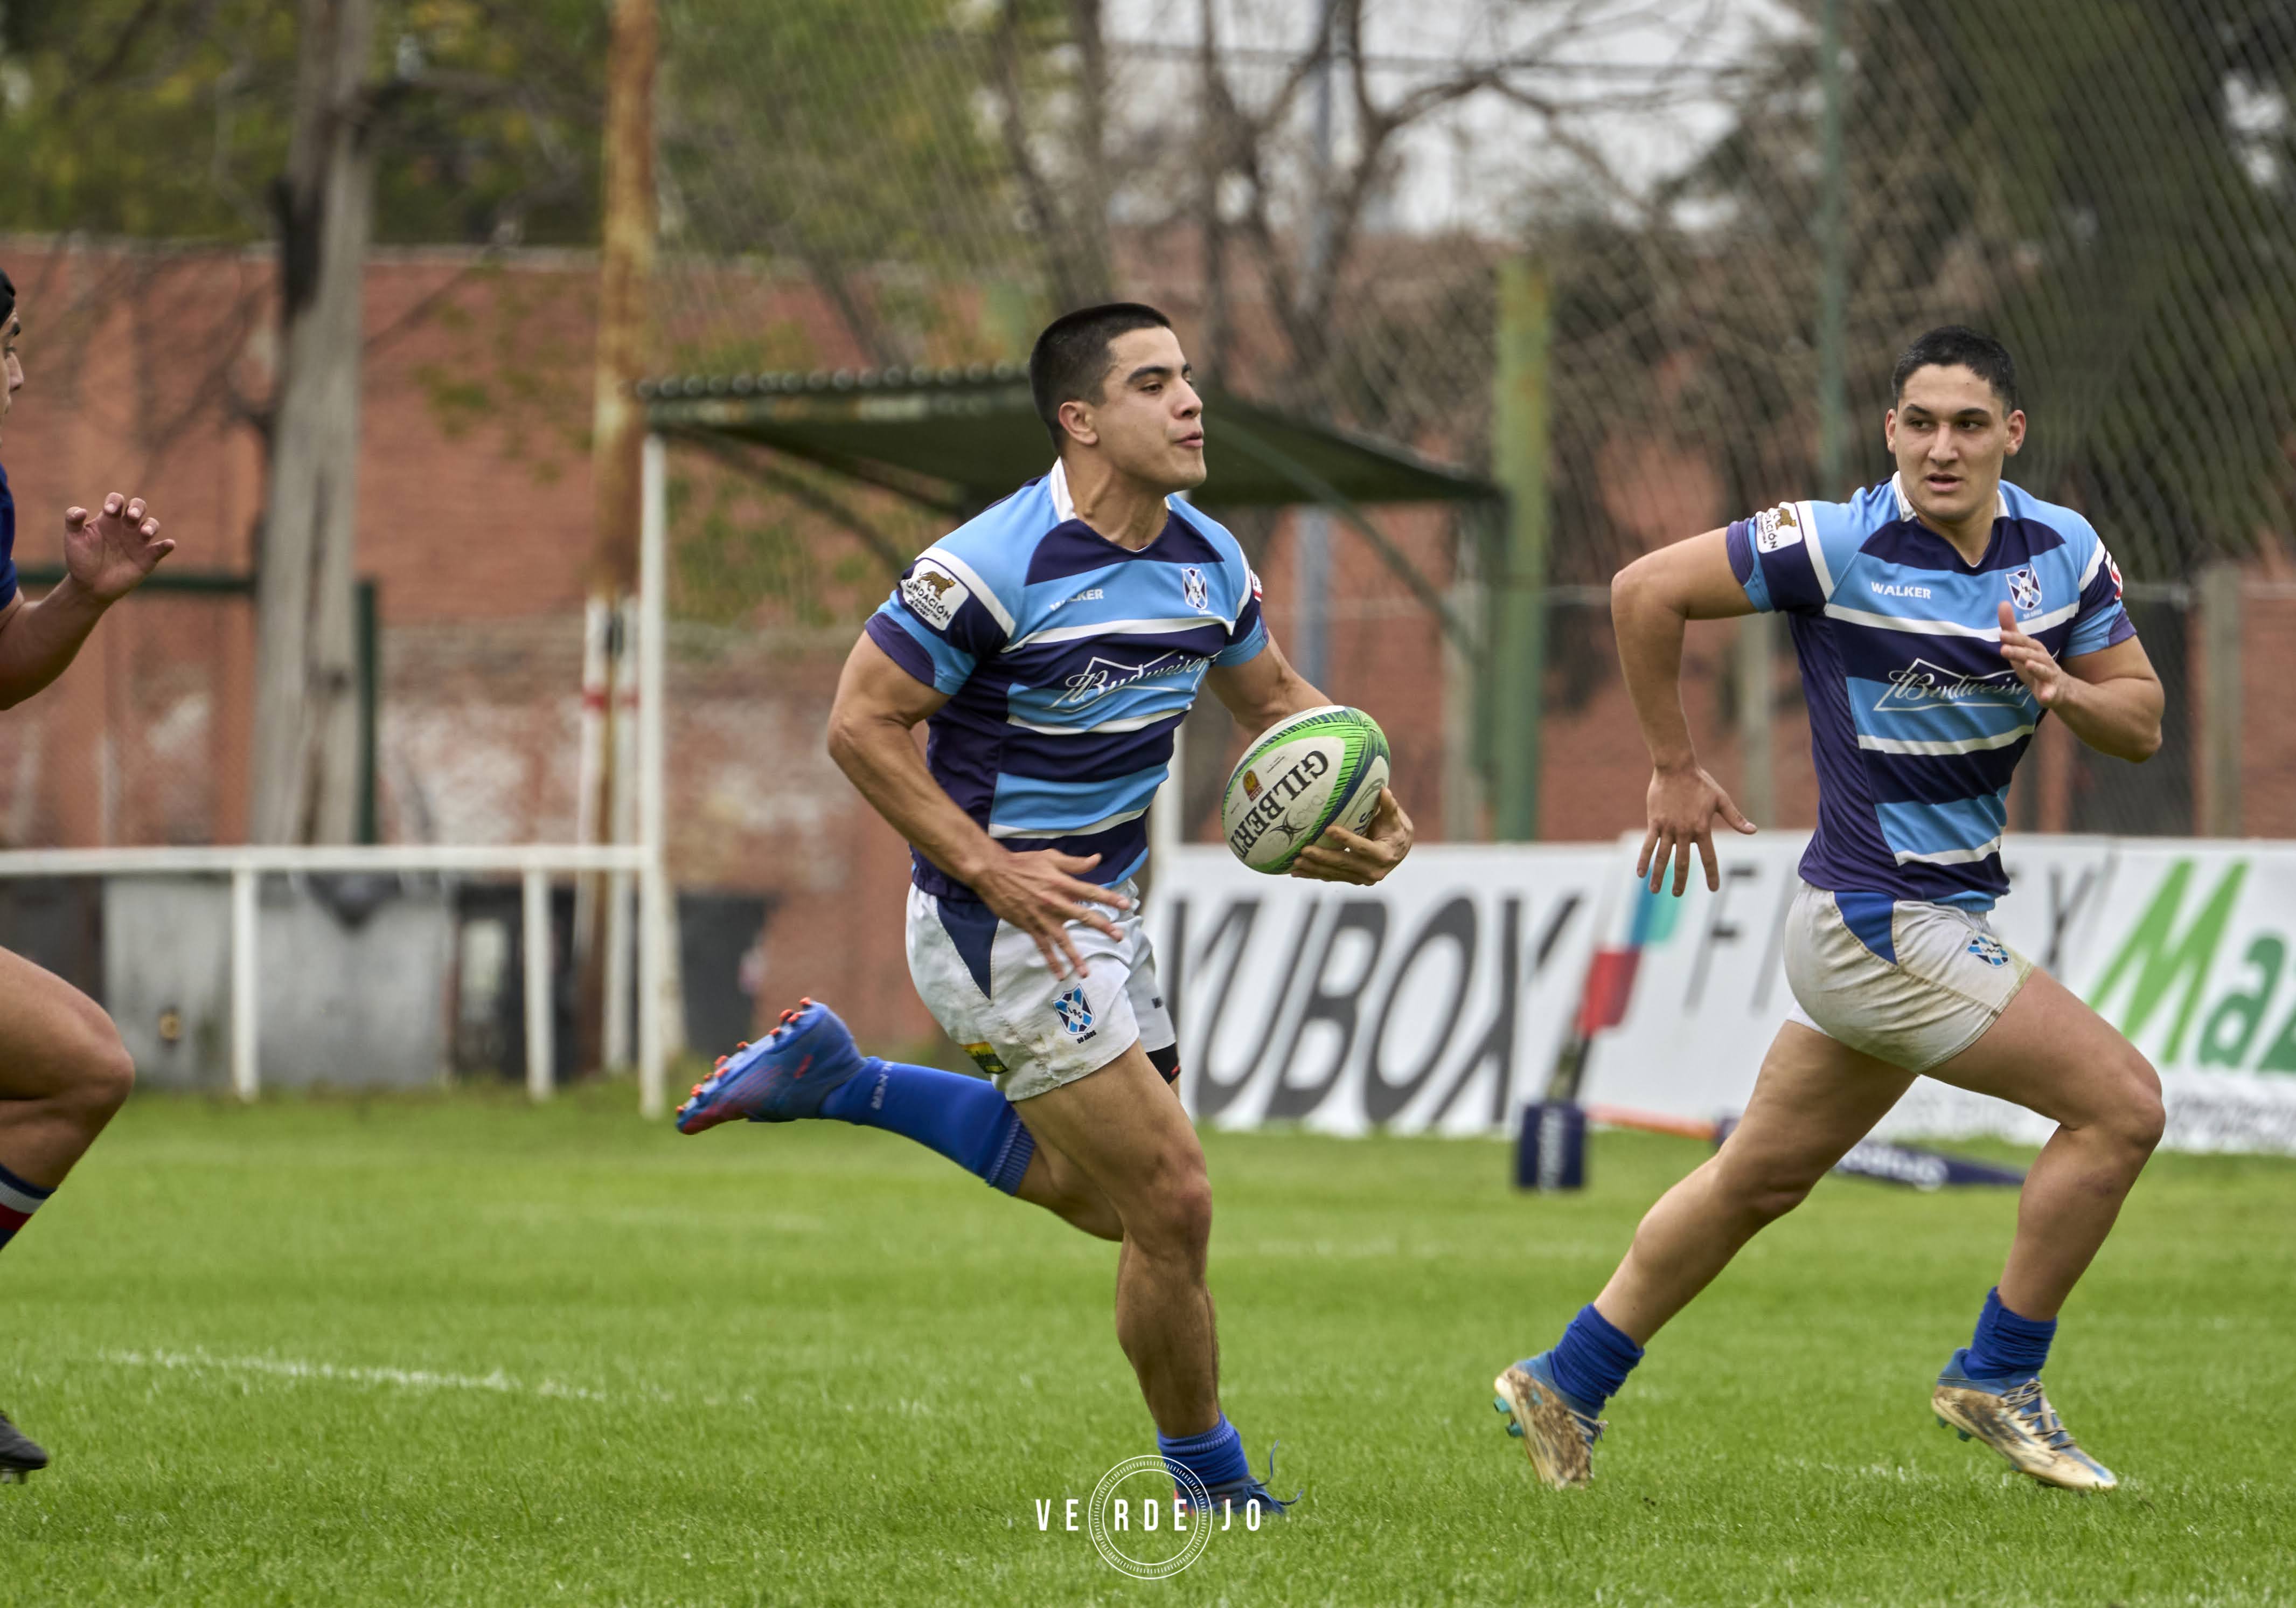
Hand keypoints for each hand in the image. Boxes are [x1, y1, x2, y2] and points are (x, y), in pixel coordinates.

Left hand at [63, 493, 173, 601]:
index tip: (109, 510)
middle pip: (139, 507)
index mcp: (109, 519)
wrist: (90, 586)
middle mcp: (126, 527)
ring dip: (151, 526)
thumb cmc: (81, 559)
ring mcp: (138, 542)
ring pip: (152, 524)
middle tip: (132, 516)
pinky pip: (161, 549)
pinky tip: (169, 544)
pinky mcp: (148, 558)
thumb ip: (72, 520)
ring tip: (144, 533)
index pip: (117, 501)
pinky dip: (166, 545)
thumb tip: (82, 510)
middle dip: (138, 507)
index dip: (115, 501)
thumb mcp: (73, 538)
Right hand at [968, 847, 1131, 979]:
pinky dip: (1051, 961)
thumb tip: (1097, 859)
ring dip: (1075, 957)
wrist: (994, 873)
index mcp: (1062, 883)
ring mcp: (1043, 918)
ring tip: (1086, 972)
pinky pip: (1043, 947)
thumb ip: (1075, 863)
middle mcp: (1056, 902)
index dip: (1110, 898)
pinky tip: (1060, 974)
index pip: (1091, 892)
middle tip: (1119, 937)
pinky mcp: (1030, 927)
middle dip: (1103, 927)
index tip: (1126, 905)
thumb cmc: (1024, 863)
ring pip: (1063, 940)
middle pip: (1084, 917)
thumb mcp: (1051, 857)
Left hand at [1290, 787, 1414, 884]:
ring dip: (1314, 868)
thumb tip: (1384, 791)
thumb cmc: (1395, 829)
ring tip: (1295, 862)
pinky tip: (1297, 871)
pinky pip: (1332, 877)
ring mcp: (1362, 878)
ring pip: (1335, 873)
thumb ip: (1389, 807)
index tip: (1328, 829)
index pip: (1362, 847)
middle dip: (1322, 857)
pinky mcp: (1353, 879)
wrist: (1399, 850)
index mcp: (1384, 855)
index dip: (1346, 839)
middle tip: (1304, 850)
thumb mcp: (1395, 818)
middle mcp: (1374, 871)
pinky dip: (1314, 874)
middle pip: (1344, 863)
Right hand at [1639, 763, 1753, 895]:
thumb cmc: (1700, 782)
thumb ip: (1735, 818)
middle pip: (1682, 862)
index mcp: (1702, 828)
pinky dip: (1644, 859)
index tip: (1713, 889)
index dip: (1711, 874)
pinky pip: (1648, 844)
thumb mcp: (1721, 800)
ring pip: (1663, 857)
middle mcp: (1684, 832)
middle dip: (1680, 881)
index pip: (1708, 858)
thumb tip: (1753, 831)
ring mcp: (1668, 828)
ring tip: (1655, 891)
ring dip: (1659, 875)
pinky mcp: (1655, 822)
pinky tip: (1640, 873)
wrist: (1676, 767)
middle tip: (1677, 895)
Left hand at [1996, 602, 2068, 707]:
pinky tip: (2043, 697)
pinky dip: (2048, 694)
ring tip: (2028, 665)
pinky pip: (2051, 693)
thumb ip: (2011, 629)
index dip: (2014, 638)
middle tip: (2004, 649)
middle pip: (2032, 654)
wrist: (2060, 689)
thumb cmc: (2035, 665)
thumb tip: (2003, 603)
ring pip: (2044, 670)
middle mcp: (2044, 659)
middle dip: (2020, 652)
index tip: (2001, 634)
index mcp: (2035, 649)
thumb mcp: (2021, 648)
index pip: (2024, 641)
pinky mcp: (2053, 691)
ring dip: (2037, 667)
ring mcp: (2050, 675)